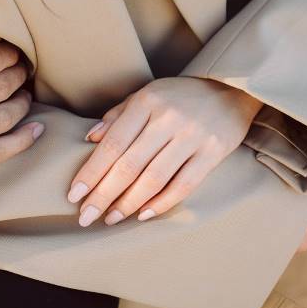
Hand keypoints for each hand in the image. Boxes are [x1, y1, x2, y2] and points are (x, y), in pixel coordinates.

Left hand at [67, 77, 262, 226]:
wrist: (232, 89)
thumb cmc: (179, 96)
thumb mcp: (146, 95)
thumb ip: (118, 116)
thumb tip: (89, 138)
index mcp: (147, 102)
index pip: (113, 143)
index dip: (91, 171)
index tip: (74, 195)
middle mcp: (168, 119)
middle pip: (129, 164)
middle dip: (104, 194)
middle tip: (86, 216)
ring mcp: (192, 136)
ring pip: (154, 178)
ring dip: (129, 203)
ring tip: (110, 218)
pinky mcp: (213, 152)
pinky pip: (184, 184)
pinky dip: (161, 202)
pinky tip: (142, 214)